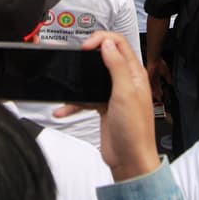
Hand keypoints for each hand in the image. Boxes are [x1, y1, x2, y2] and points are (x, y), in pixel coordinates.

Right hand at [55, 33, 159, 181]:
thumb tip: (108, 44)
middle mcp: (125, 81)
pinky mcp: (104, 107)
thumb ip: (117, 66)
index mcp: (134, 74)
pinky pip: (86, 98)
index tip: (87, 47)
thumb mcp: (125, 94)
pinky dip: (74, 102)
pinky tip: (63, 109)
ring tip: (66, 80)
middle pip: (105, 57)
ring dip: (78, 80)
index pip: (119, 44)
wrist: (130, 160)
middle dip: (89, 55)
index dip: (102, 39)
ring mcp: (114, 94)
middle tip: (77, 57)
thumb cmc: (135, 131)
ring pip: (92, 77)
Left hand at [146, 55, 171, 102]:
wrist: (155, 58)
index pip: (157, 86)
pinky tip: (153, 91)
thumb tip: (170, 83)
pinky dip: (151, 87)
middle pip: (154, 88)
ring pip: (152, 87)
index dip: (159, 91)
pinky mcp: (148, 76)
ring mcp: (150, 77)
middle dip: (157, 93)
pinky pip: (149, 83)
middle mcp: (152, 78)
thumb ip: (168, 78)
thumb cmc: (159, 63)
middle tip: (159, 99)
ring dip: (155, 92)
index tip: (161, 96)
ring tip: (157, 97)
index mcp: (156, 77)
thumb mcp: (166, 72)